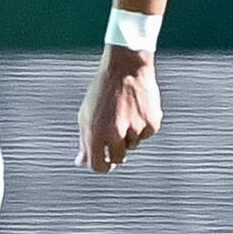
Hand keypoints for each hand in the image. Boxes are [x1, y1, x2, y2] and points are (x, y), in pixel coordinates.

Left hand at [77, 46, 161, 171]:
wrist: (126, 67)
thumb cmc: (103, 90)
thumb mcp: (86, 113)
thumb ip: (85, 140)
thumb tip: (81, 161)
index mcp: (95, 133)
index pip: (99, 166)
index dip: (103, 167)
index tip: (106, 163)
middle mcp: (115, 134)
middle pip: (118, 159)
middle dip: (117, 151)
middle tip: (117, 134)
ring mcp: (135, 130)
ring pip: (133, 145)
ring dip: (130, 135)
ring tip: (125, 111)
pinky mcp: (151, 124)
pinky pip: (147, 134)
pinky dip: (143, 125)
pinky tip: (138, 107)